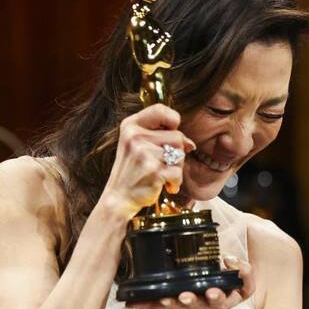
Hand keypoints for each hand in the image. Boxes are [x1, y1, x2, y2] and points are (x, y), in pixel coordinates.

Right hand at [100, 104, 195, 219]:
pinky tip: (163, 185)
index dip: (172, 120)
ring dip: (176, 168)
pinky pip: (178, 172)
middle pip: (177, 135)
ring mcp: (144, 153)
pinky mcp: (153, 170)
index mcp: (130, 126)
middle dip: (176, 152)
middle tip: (161, 164)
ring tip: (161, 174)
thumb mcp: (137, 145)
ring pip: (180, 153)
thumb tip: (190, 143)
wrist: (118, 198)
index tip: (170, 132)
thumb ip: (160, 136)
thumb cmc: (131, 171)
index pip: (160, 110)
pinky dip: (175, 182)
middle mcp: (135, 136)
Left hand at [126, 257, 254, 308]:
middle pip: (194, 304)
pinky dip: (144, 304)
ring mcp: (184, 308)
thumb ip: (244, 273)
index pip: (218, 297)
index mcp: (218, 299)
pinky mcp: (170, 308)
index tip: (211, 291)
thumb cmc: (224, 294)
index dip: (215, 295)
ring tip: (160, 298)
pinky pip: (155, 307)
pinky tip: (131, 302)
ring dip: (167, 302)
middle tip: (184, 296)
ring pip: (173, 306)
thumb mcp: (243, 289)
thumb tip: (228, 258)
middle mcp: (200, 306)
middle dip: (190, 300)